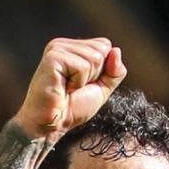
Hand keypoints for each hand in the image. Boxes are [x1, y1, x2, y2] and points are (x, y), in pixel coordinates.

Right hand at [12, 37, 126, 142]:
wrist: (52, 124)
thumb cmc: (73, 107)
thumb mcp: (102, 88)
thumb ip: (114, 71)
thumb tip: (116, 51)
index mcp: (72, 47)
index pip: (105, 45)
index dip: (102, 70)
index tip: (82, 83)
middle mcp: (63, 45)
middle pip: (101, 49)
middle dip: (95, 74)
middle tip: (74, 87)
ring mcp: (56, 49)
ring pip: (94, 58)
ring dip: (85, 80)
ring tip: (68, 88)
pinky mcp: (52, 58)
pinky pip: (82, 67)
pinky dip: (78, 83)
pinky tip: (63, 88)